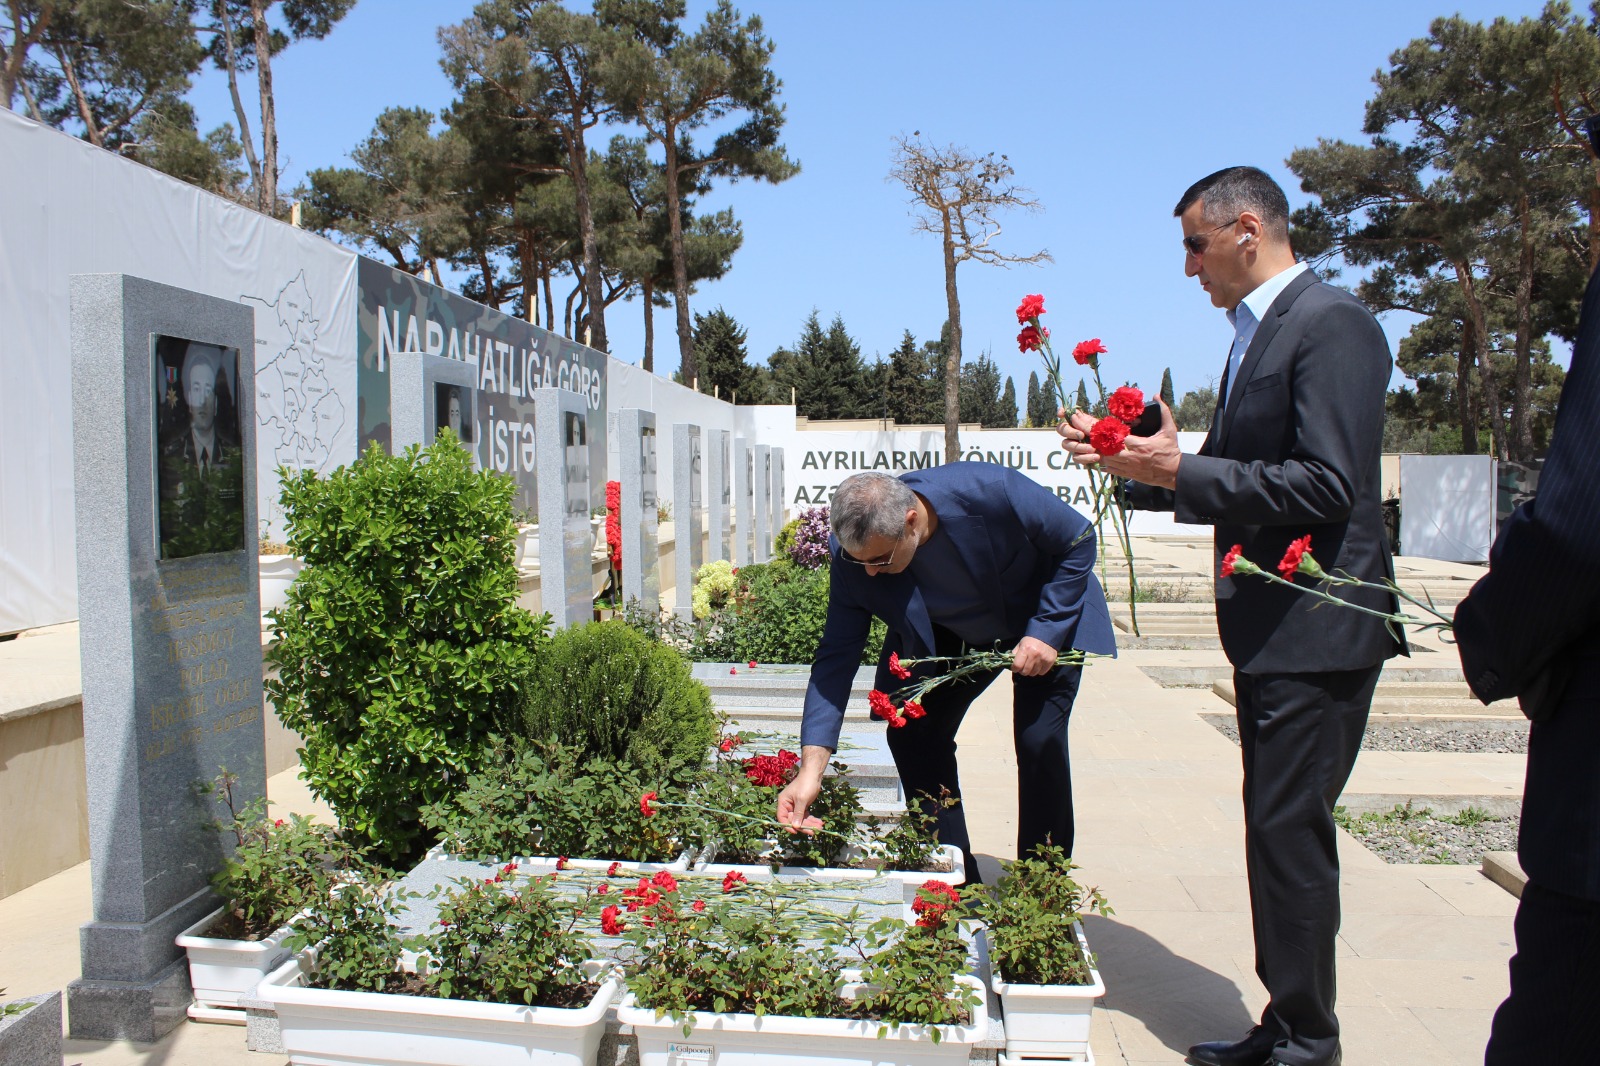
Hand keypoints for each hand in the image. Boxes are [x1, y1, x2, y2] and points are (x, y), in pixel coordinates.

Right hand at [776, 772, 824, 834]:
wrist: (814, 774)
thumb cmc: (805, 785)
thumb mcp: (802, 800)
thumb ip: (798, 814)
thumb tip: (795, 827)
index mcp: (783, 802)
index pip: (782, 818)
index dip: (788, 826)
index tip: (797, 832)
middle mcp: (788, 805)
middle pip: (794, 820)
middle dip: (804, 826)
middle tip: (814, 831)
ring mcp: (795, 806)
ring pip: (801, 819)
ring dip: (810, 823)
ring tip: (820, 827)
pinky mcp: (803, 805)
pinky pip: (806, 815)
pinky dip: (812, 819)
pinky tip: (819, 822)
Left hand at [1011, 635, 1057, 676]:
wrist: (1046, 635)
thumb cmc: (1031, 640)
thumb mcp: (1021, 644)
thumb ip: (1015, 653)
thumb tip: (1010, 664)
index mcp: (1025, 649)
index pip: (1017, 665)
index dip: (1014, 668)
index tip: (1015, 668)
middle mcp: (1034, 655)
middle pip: (1025, 672)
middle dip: (1022, 671)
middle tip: (1023, 667)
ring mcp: (1043, 659)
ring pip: (1033, 673)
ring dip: (1031, 671)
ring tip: (1031, 666)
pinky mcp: (1050, 661)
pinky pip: (1042, 673)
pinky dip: (1039, 671)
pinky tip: (1038, 665)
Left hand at [1057, 398, 1181, 489]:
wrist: (1174, 472)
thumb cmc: (1171, 450)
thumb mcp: (1169, 430)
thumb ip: (1163, 411)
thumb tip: (1156, 395)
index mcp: (1140, 445)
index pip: (1117, 437)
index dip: (1105, 432)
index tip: (1095, 424)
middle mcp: (1131, 457)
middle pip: (1107, 449)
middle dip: (1094, 441)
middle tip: (1081, 433)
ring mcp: (1129, 467)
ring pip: (1106, 460)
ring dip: (1096, 451)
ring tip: (1085, 444)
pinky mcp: (1128, 475)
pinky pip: (1111, 470)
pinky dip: (1102, 463)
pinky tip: (1096, 457)